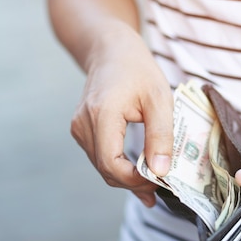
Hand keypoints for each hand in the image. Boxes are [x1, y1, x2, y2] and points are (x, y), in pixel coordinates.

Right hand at [70, 26, 173, 205]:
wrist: (111, 51)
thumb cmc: (137, 70)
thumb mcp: (159, 100)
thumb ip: (161, 136)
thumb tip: (160, 172)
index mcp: (101, 114)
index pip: (111, 163)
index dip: (134, 180)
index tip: (158, 182)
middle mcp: (83, 124)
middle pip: (106, 169)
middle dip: (133, 183)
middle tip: (160, 189)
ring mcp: (79, 129)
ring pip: (102, 167)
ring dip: (127, 179)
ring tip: (153, 183)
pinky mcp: (81, 131)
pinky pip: (100, 158)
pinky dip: (119, 168)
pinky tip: (138, 171)